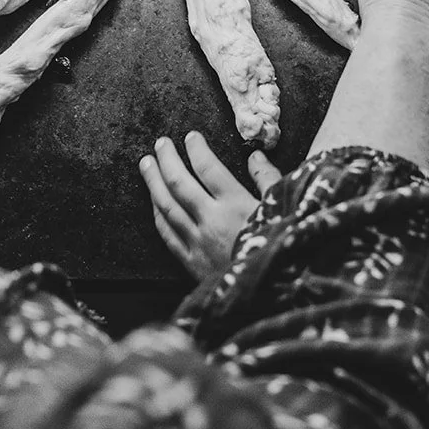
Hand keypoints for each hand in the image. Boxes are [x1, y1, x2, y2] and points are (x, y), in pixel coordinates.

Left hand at [139, 132, 281, 277]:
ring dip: (153, 182)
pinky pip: (167, 234)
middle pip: (180, 183)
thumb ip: (268, 180)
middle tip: (160, 143)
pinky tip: (153, 202)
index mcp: (235, 204)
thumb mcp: (282, 210)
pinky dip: (158, 214)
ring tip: (146, 164)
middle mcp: (211, 219)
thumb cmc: (280, 247)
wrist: (270, 291)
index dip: (197, 149)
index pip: (208, 168)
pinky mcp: (191, 262)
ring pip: (167, 206)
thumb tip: (256, 156)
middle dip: (167, 159)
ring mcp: (197, 241)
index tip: (191, 137)